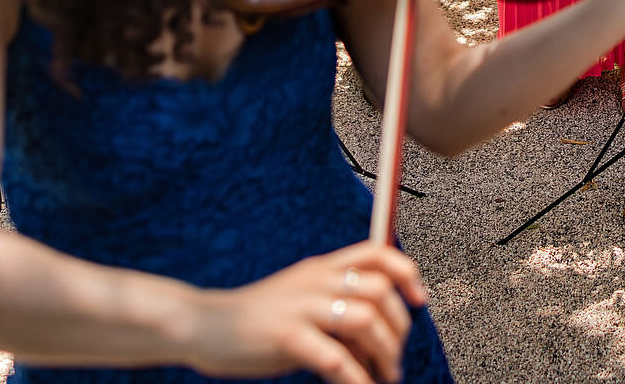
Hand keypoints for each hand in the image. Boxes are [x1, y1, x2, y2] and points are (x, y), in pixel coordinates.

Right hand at [194, 243, 425, 383]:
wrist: (205, 325)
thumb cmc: (258, 319)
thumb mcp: (300, 298)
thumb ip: (337, 306)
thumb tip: (379, 339)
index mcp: (321, 268)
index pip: (377, 253)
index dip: (407, 273)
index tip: (420, 300)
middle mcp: (315, 281)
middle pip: (379, 290)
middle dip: (399, 328)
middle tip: (395, 357)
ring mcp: (301, 307)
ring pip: (365, 321)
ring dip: (385, 355)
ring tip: (384, 377)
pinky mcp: (287, 336)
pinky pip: (336, 358)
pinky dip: (357, 379)